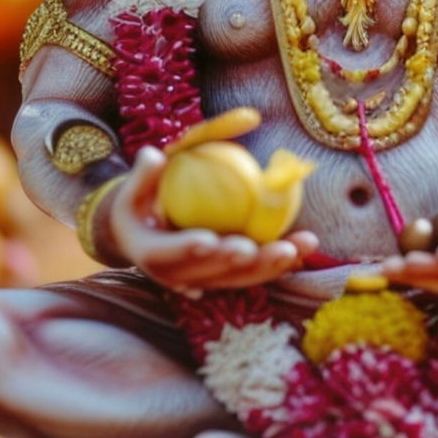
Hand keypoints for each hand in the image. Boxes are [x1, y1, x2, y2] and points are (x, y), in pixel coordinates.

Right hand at [108, 147, 317, 293]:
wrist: (142, 240)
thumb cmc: (138, 208)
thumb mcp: (131, 192)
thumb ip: (144, 175)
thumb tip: (154, 156)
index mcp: (151, 255)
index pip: (169, 254)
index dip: (188, 249)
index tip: (209, 240)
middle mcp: (180, 276)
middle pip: (211, 272)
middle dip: (236, 263)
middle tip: (255, 248)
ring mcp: (206, 281)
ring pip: (240, 277)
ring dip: (271, 265)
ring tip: (299, 246)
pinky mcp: (226, 278)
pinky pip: (255, 272)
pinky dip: (279, 262)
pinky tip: (306, 248)